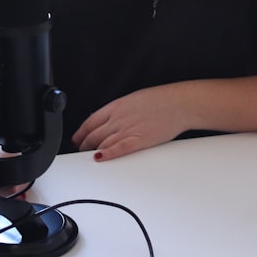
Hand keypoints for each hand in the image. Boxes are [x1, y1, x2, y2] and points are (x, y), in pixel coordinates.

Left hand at [71, 85, 188, 160]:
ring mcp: (127, 129)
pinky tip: (100, 158)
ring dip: (93, 151)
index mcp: (116, 106)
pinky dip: (107, 154)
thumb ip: (120, 109)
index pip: (91, 121)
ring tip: (90, 157)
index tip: (77, 138)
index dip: (81, 132)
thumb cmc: (160, 100)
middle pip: (94, 134)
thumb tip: (111, 116)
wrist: (178, 103)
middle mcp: (118, 118)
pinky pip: (118, 149)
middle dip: (84, 144)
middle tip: (81, 151)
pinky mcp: (138, 140)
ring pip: (102, 143)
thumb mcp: (134, 99)